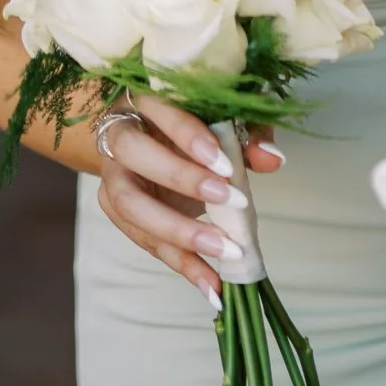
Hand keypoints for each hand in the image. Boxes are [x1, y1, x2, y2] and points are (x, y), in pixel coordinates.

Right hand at [93, 94, 282, 301]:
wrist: (148, 136)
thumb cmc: (193, 123)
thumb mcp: (225, 120)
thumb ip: (248, 135)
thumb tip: (273, 159)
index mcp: (145, 99)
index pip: (160, 110)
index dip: (190, 138)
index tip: (226, 165)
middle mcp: (119, 134)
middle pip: (134, 154)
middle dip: (182, 179)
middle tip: (230, 201)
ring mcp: (113, 176)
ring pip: (132, 206)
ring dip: (180, 233)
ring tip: (226, 252)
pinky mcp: (118, 212)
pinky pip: (147, 242)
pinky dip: (182, 265)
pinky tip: (213, 286)